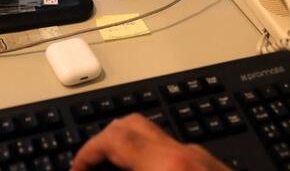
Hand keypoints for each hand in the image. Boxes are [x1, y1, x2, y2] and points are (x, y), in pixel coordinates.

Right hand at [71, 113, 229, 170]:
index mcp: (166, 164)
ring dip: (128, 154)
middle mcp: (186, 154)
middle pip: (133, 125)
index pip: (114, 138)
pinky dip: (150, 163)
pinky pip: (173, 156)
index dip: (86, 153)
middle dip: (104, 145)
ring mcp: (203, 160)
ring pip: (154, 140)